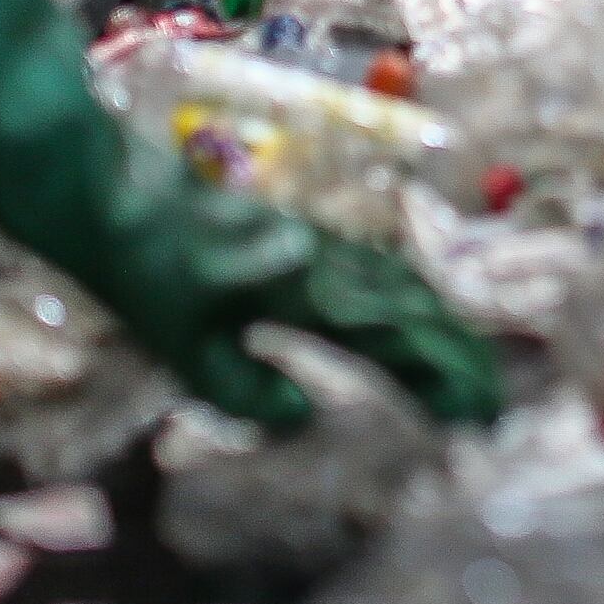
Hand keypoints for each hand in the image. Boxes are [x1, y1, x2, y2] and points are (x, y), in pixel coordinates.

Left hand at [104, 205, 504, 432]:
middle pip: (412, 308)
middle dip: (458, 354)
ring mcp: (315, 243)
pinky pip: (374, 267)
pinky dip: (409, 298)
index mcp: (302, 292)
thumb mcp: (180, 345)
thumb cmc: (141, 270)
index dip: (442, 377)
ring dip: (440, 325)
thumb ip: (243, 389)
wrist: (110, 189)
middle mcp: (323, 263)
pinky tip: (411, 313)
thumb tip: (303, 414)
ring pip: (398, 282)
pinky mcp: (300, 233)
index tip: (479, 411)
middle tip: (494, 400)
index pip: (394, 340)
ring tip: (469, 365)